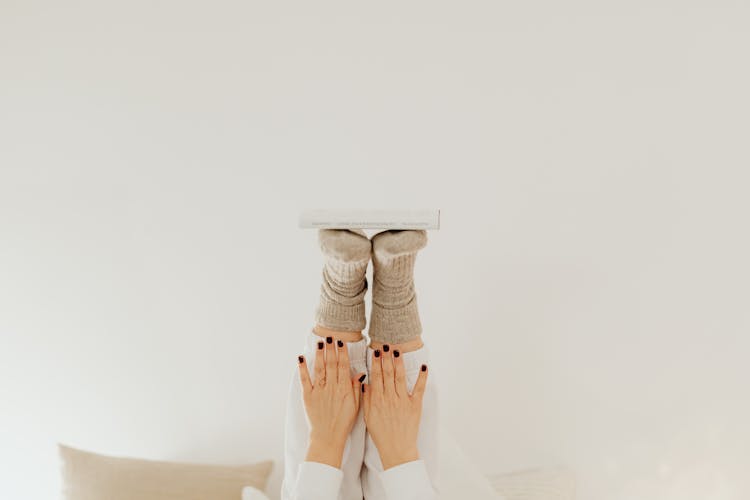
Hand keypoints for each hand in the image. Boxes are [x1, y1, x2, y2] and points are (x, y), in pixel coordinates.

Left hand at [298, 337, 364, 468]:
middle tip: (330, 336)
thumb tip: (359, 373)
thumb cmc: (343, 423)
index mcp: (344, 389)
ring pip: (319, 369)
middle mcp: (331, 388)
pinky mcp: (308, 397)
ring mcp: (319, 391)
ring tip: (320, 342)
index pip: (343, 366)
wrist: (328, 438)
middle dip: (330, 349)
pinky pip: (305, 380)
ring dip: (319, 354)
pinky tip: (301, 358)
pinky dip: (302, 369)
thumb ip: (356, 388)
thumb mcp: (356, 405)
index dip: (342, 353)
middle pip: (331, 364)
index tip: (341, 342)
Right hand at [362, 345, 427, 469]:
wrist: (396, 449)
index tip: (376, 351)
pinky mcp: (415, 406)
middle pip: (388, 373)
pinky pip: (419, 389)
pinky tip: (424, 367)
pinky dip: (422, 377)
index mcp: (377, 400)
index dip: (376, 362)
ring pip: (400, 377)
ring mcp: (403, 401)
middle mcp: (390, 398)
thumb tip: (365, 381)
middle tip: (385, 344)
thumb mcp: (368, 416)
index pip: (376, 376)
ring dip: (399, 362)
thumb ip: (366, 398)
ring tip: (398, 350)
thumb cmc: (381, 434)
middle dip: (387, 358)